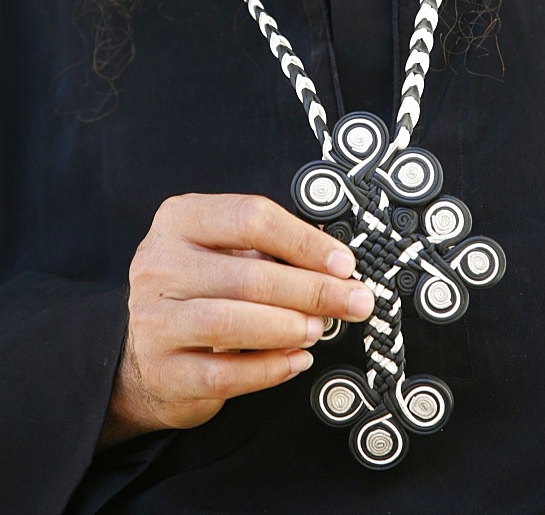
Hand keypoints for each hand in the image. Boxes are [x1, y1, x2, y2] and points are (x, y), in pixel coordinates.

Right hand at [99, 193, 373, 448]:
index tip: (343, 263)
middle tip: (352, 301)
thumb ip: (269, 248)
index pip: (251, 218)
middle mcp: (160, 264)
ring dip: (289, 327)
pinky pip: (224, 374)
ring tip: (319, 328)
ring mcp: (154, 318)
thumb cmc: (199, 288)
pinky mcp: (161, 369)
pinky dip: (269, 369)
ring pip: (231, 323)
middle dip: (313, 291)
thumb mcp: (223, 249)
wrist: (144, 346)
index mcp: (180, 219)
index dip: (305, 242)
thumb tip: (334, 263)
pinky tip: (296, 360)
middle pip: (249, 275)